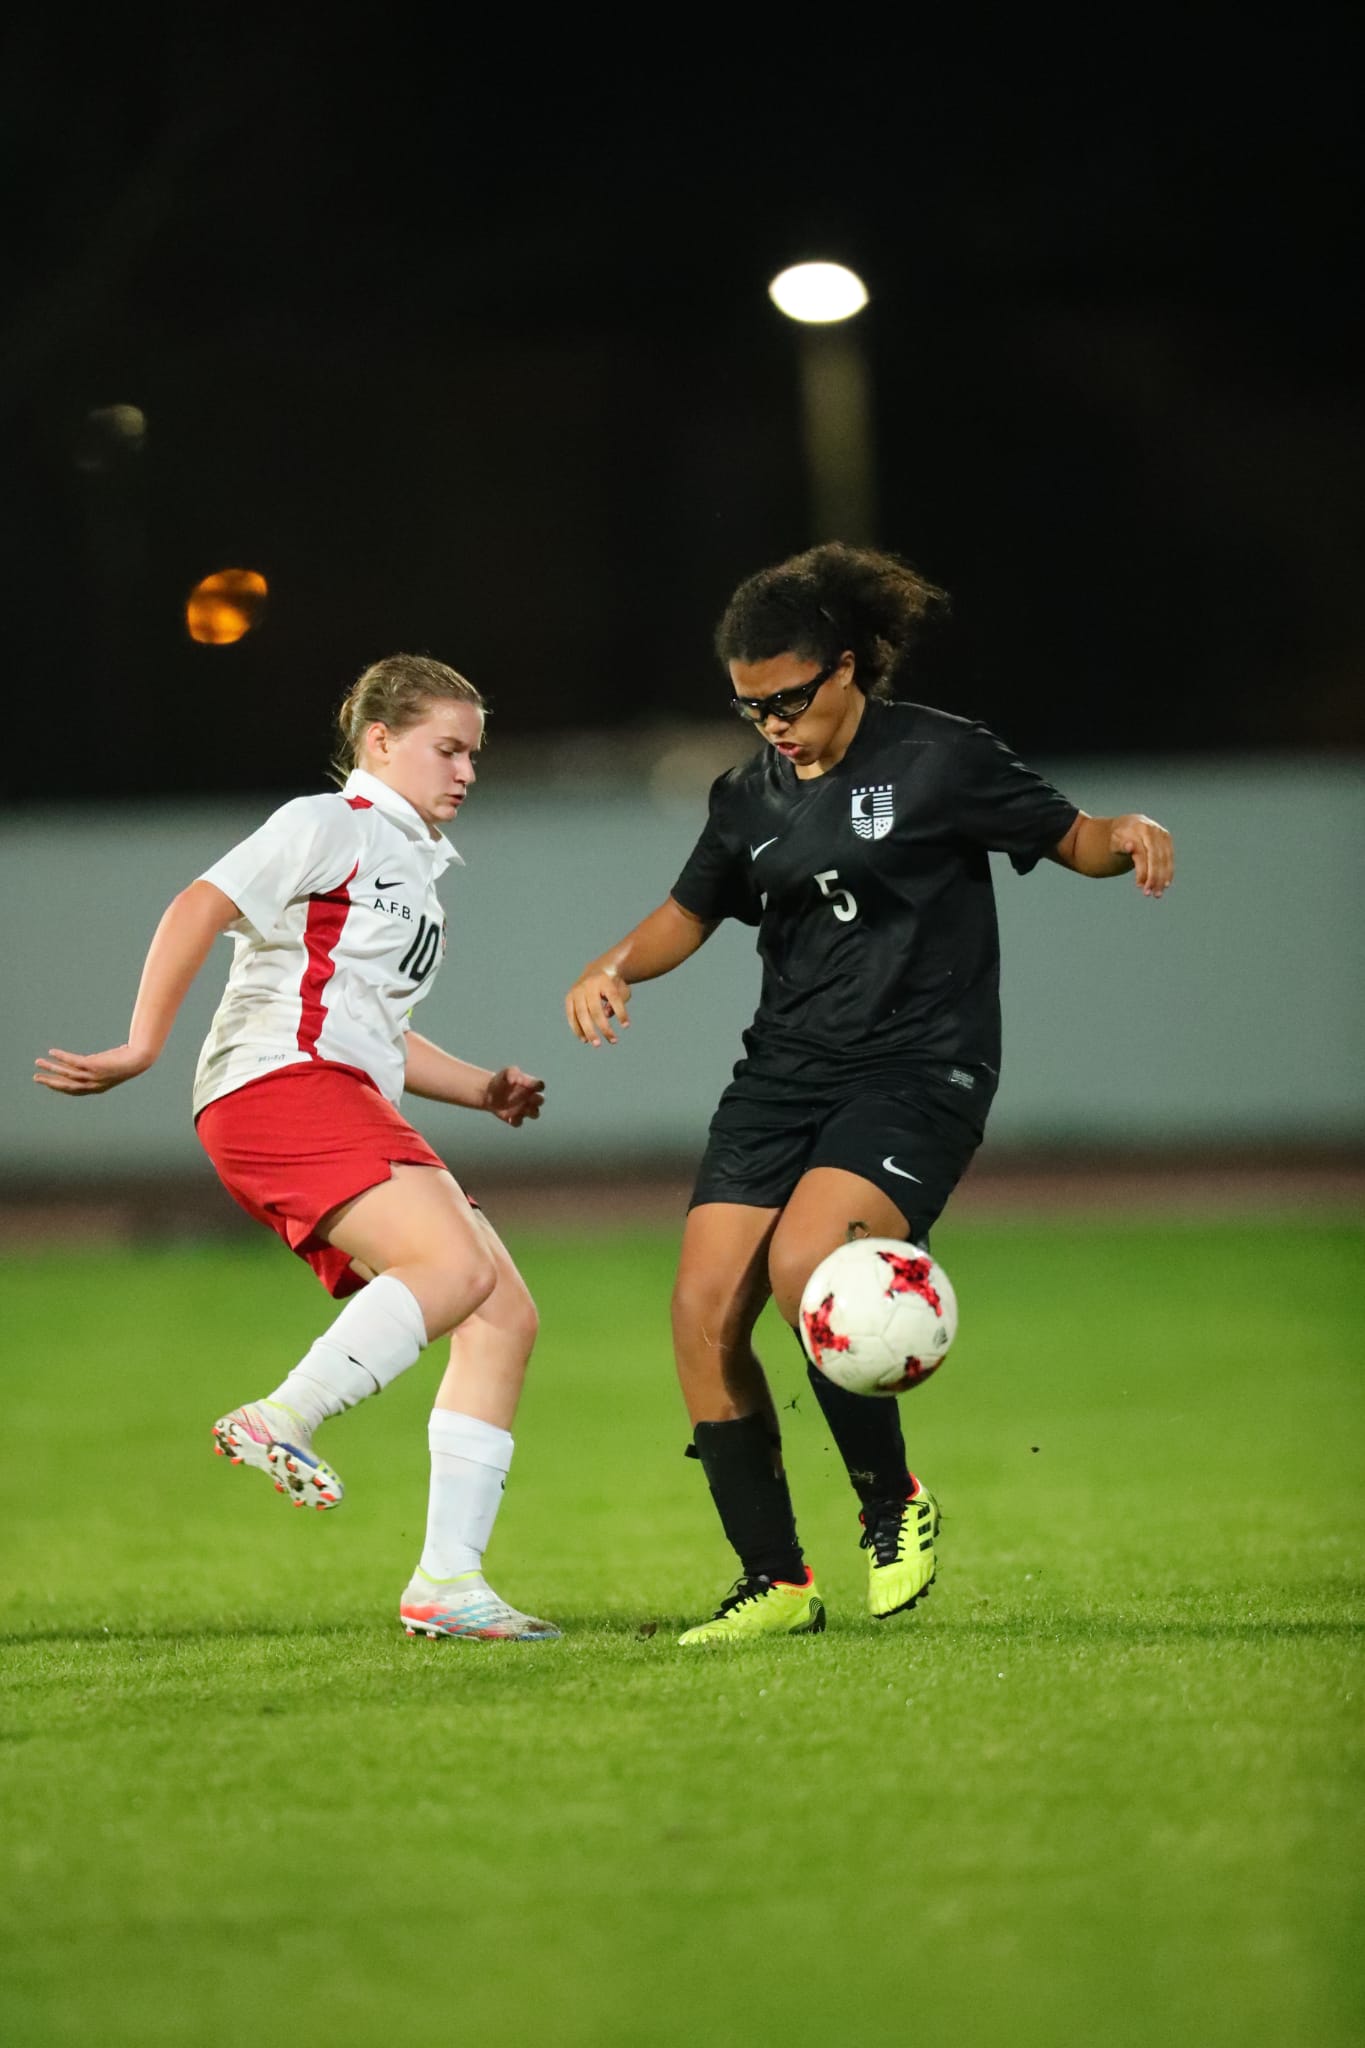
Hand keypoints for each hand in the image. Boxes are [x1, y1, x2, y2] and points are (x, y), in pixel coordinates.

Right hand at [34, 1043, 155, 1095]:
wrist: (138, 1059)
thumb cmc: (127, 1061)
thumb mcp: (110, 1065)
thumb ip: (100, 1064)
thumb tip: (96, 1057)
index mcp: (96, 1088)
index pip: (74, 1091)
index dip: (60, 1088)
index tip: (49, 1083)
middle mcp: (92, 1085)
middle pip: (65, 1085)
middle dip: (49, 1081)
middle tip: (36, 1077)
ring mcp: (92, 1076)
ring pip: (66, 1073)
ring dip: (50, 1068)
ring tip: (38, 1062)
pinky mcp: (92, 1065)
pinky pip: (72, 1061)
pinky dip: (61, 1057)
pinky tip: (52, 1052)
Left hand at [483, 1066, 544, 1126]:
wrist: (489, 1092)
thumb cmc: (501, 1080)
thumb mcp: (506, 1072)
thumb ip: (511, 1073)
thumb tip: (513, 1080)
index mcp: (530, 1086)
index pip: (540, 1085)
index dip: (538, 1086)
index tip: (531, 1085)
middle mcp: (530, 1098)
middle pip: (541, 1100)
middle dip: (537, 1100)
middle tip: (530, 1099)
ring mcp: (524, 1109)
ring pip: (535, 1114)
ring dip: (531, 1112)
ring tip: (522, 1110)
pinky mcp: (515, 1118)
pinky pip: (519, 1122)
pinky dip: (516, 1121)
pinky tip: (509, 1118)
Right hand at [565, 968, 632, 1046]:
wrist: (597, 970)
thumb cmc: (614, 984)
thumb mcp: (621, 990)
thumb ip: (618, 1003)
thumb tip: (606, 1015)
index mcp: (604, 980)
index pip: (614, 998)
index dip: (620, 1012)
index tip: (626, 1026)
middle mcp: (588, 984)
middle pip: (595, 1009)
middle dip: (604, 1027)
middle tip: (613, 1041)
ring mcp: (576, 991)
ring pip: (581, 1014)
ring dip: (589, 1031)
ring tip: (597, 1044)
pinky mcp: (569, 997)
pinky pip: (571, 1015)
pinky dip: (577, 1028)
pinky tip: (584, 1039)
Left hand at [1110, 814, 1173, 897]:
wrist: (1128, 825)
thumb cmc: (1119, 837)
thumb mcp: (1115, 841)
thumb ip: (1121, 845)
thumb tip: (1130, 846)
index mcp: (1139, 829)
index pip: (1143, 853)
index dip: (1142, 871)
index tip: (1139, 886)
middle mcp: (1153, 830)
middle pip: (1155, 857)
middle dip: (1153, 877)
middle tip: (1149, 893)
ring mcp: (1162, 834)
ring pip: (1165, 859)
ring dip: (1162, 878)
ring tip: (1157, 893)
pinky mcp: (1167, 839)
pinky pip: (1170, 858)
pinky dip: (1168, 872)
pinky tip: (1165, 884)